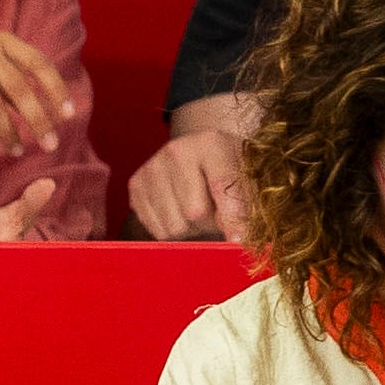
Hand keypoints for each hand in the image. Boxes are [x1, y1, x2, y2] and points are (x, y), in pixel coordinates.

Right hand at [0, 31, 72, 158]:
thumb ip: (14, 83)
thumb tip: (46, 111)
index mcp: (3, 41)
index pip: (37, 63)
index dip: (55, 88)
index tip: (68, 115)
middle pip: (17, 86)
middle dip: (37, 118)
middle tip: (50, 144)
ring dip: (7, 130)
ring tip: (16, 151)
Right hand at [128, 128, 251, 239]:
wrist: (200, 154)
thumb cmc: (230, 169)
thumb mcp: (249, 178)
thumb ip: (245, 205)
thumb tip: (235, 238)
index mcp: (212, 143)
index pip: (223, 187)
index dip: (233, 219)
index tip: (239, 241)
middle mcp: (176, 151)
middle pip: (194, 213)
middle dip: (210, 224)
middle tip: (218, 214)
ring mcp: (152, 168)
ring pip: (173, 227)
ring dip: (191, 230)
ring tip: (198, 211)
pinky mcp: (135, 185)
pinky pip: (157, 230)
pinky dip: (172, 231)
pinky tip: (180, 212)